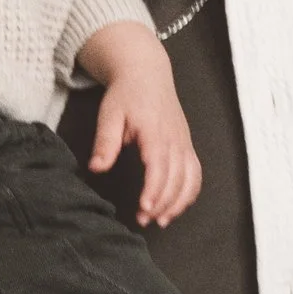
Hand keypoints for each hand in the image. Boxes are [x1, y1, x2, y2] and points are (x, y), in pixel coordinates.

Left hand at [76, 21, 201, 225]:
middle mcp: (175, 139)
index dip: (154, 189)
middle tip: (144, 220)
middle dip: (163, 203)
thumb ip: (105, 142)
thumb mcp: (109, 114)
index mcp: (155, 132)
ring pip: (190, 179)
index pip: (159, 166)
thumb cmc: (126, 94)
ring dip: (179, 203)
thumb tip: (96, 167)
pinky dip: (189, 193)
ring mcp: (184, 143)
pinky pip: (196, 174)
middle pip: (176, 178)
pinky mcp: (187, 145)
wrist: (146, 73)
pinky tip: (176, 206)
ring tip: (161, 220)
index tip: (145, 208)